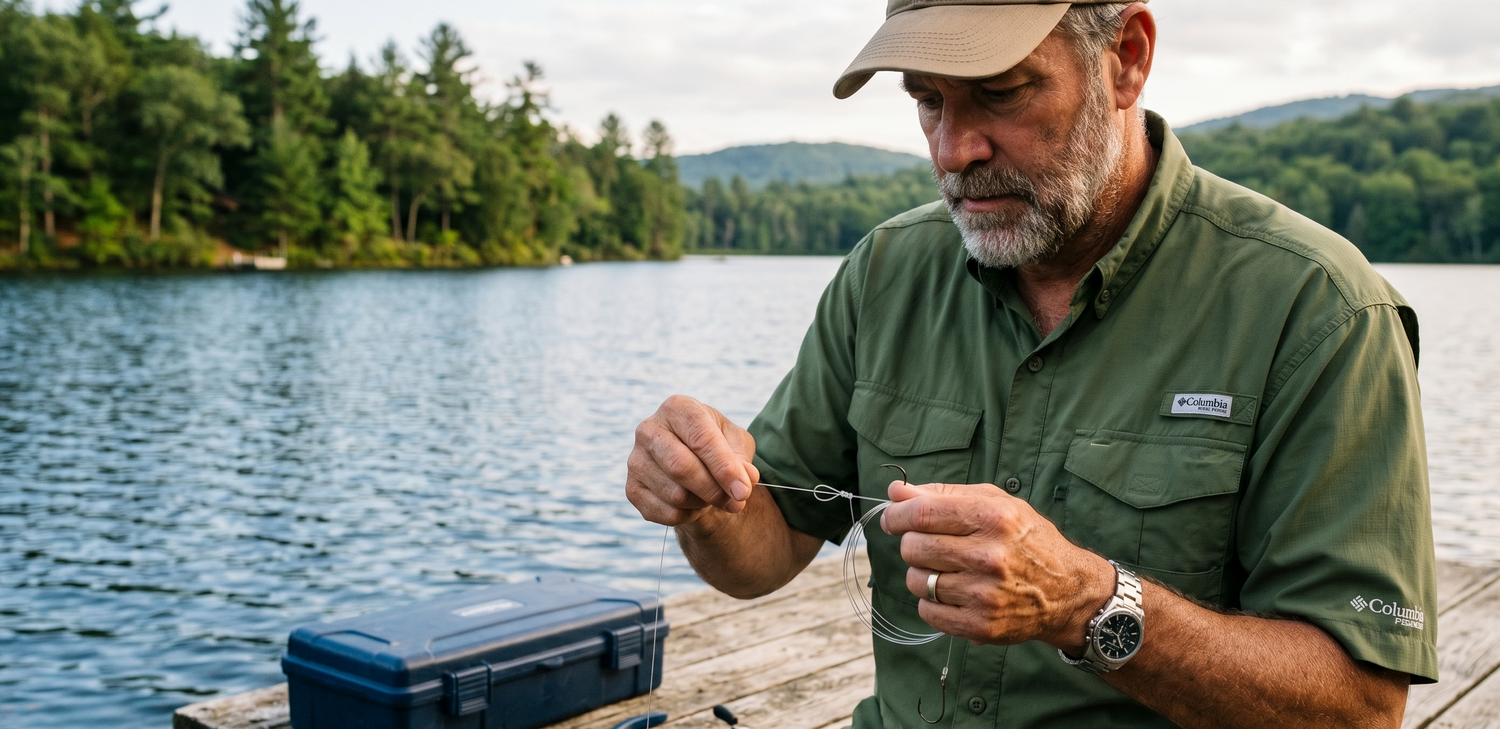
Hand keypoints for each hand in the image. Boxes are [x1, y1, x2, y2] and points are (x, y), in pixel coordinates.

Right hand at [626, 395, 760, 526]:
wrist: (691, 459)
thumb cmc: (716, 445)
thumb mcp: (736, 443)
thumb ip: (742, 460)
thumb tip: (744, 482)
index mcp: (677, 408)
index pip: (700, 439)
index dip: (724, 468)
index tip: (743, 491)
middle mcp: (649, 430)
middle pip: (681, 467)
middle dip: (714, 490)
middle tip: (737, 502)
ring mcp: (636, 460)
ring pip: (676, 495)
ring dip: (704, 503)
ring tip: (713, 494)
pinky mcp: (632, 489)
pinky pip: (667, 514)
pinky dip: (690, 515)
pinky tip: (695, 502)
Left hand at [879, 481, 1114, 652]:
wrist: (1068, 592)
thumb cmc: (1027, 541)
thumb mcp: (996, 504)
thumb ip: (945, 495)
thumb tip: (896, 490)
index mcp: (993, 518)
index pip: (923, 513)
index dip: (897, 514)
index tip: (893, 518)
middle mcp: (989, 556)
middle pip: (914, 547)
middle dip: (913, 544)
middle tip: (931, 545)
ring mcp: (985, 594)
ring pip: (917, 580)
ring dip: (924, 574)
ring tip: (949, 571)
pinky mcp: (981, 625)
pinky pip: (928, 611)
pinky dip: (932, 603)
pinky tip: (954, 594)